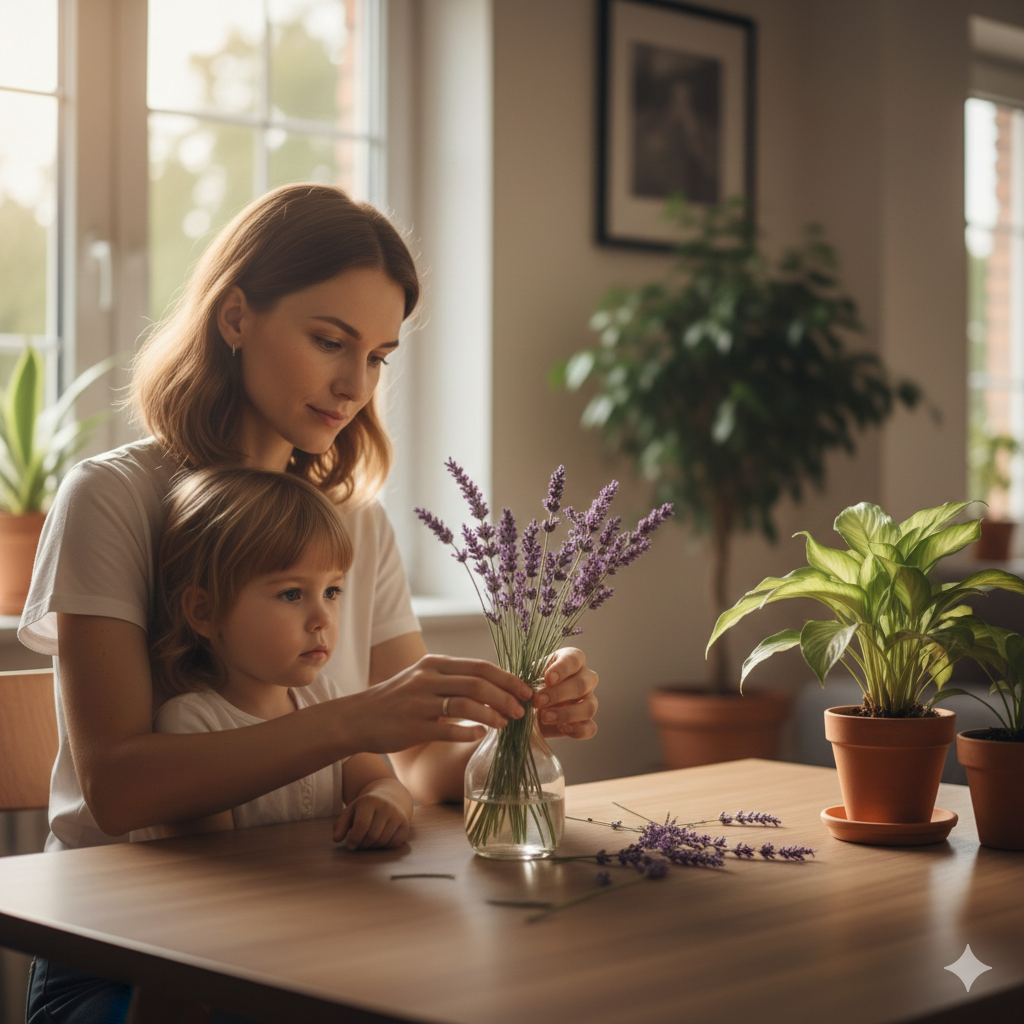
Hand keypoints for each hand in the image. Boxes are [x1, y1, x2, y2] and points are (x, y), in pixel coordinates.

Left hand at [333, 779, 411, 849]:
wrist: (391, 797)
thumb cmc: (366, 807)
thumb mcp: (352, 810)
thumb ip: (340, 824)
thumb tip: (336, 839)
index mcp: (370, 801)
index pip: (361, 826)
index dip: (354, 839)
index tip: (350, 846)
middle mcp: (386, 806)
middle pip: (372, 835)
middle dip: (363, 844)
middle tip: (359, 844)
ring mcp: (397, 815)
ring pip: (382, 841)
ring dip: (373, 846)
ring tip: (368, 842)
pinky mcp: (405, 824)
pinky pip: (394, 843)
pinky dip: (385, 846)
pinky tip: (380, 840)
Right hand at [342, 654, 534, 753]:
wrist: (356, 718)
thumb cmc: (397, 699)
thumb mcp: (423, 679)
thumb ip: (454, 680)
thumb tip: (495, 687)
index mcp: (434, 664)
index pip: (480, 667)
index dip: (507, 679)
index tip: (526, 690)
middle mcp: (427, 679)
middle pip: (478, 683)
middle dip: (506, 696)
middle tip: (521, 711)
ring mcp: (419, 703)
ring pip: (466, 705)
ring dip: (492, 714)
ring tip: (506, 723)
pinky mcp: (412, 727)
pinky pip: (448, 730)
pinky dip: (469, 732)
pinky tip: (481, 735)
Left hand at [532, 647, 598, 739]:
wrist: (529, 707)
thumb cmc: (530, 684)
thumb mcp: (527, 676)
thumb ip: (528, 678)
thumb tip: (525, 688)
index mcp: (571, 660)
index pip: (574, 659)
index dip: (563, 669)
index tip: (548, 679)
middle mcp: (585, 678)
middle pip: (582, 684)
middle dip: (558, 694)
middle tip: (537, 701)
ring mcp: (589, 700)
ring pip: (589, 706)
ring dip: (566, 713)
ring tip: (544, 717)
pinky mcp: (586, 721)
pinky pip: (591, 727)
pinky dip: (577, 730)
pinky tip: (561, 728)